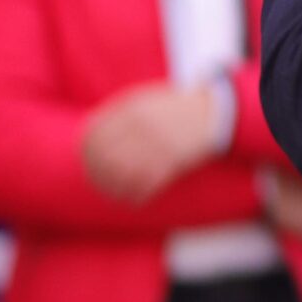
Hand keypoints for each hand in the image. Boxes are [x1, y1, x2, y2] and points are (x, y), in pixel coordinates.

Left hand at [80, 82, 218, 203]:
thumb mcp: (144, 101)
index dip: (87, 153)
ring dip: (115, 189)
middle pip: (104, 157)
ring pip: (122, 174)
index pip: (94, 135)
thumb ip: (118, 115)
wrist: (214, 111)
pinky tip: (136, 200)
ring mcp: (156, 143)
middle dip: (97, 174)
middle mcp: (140, 126)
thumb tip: (89, 136)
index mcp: (131, 108)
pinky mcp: (173, 160)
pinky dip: (138, 196)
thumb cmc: (174, 108)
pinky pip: (147, 184)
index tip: (88, 162)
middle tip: (99, 183)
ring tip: (115, 195)